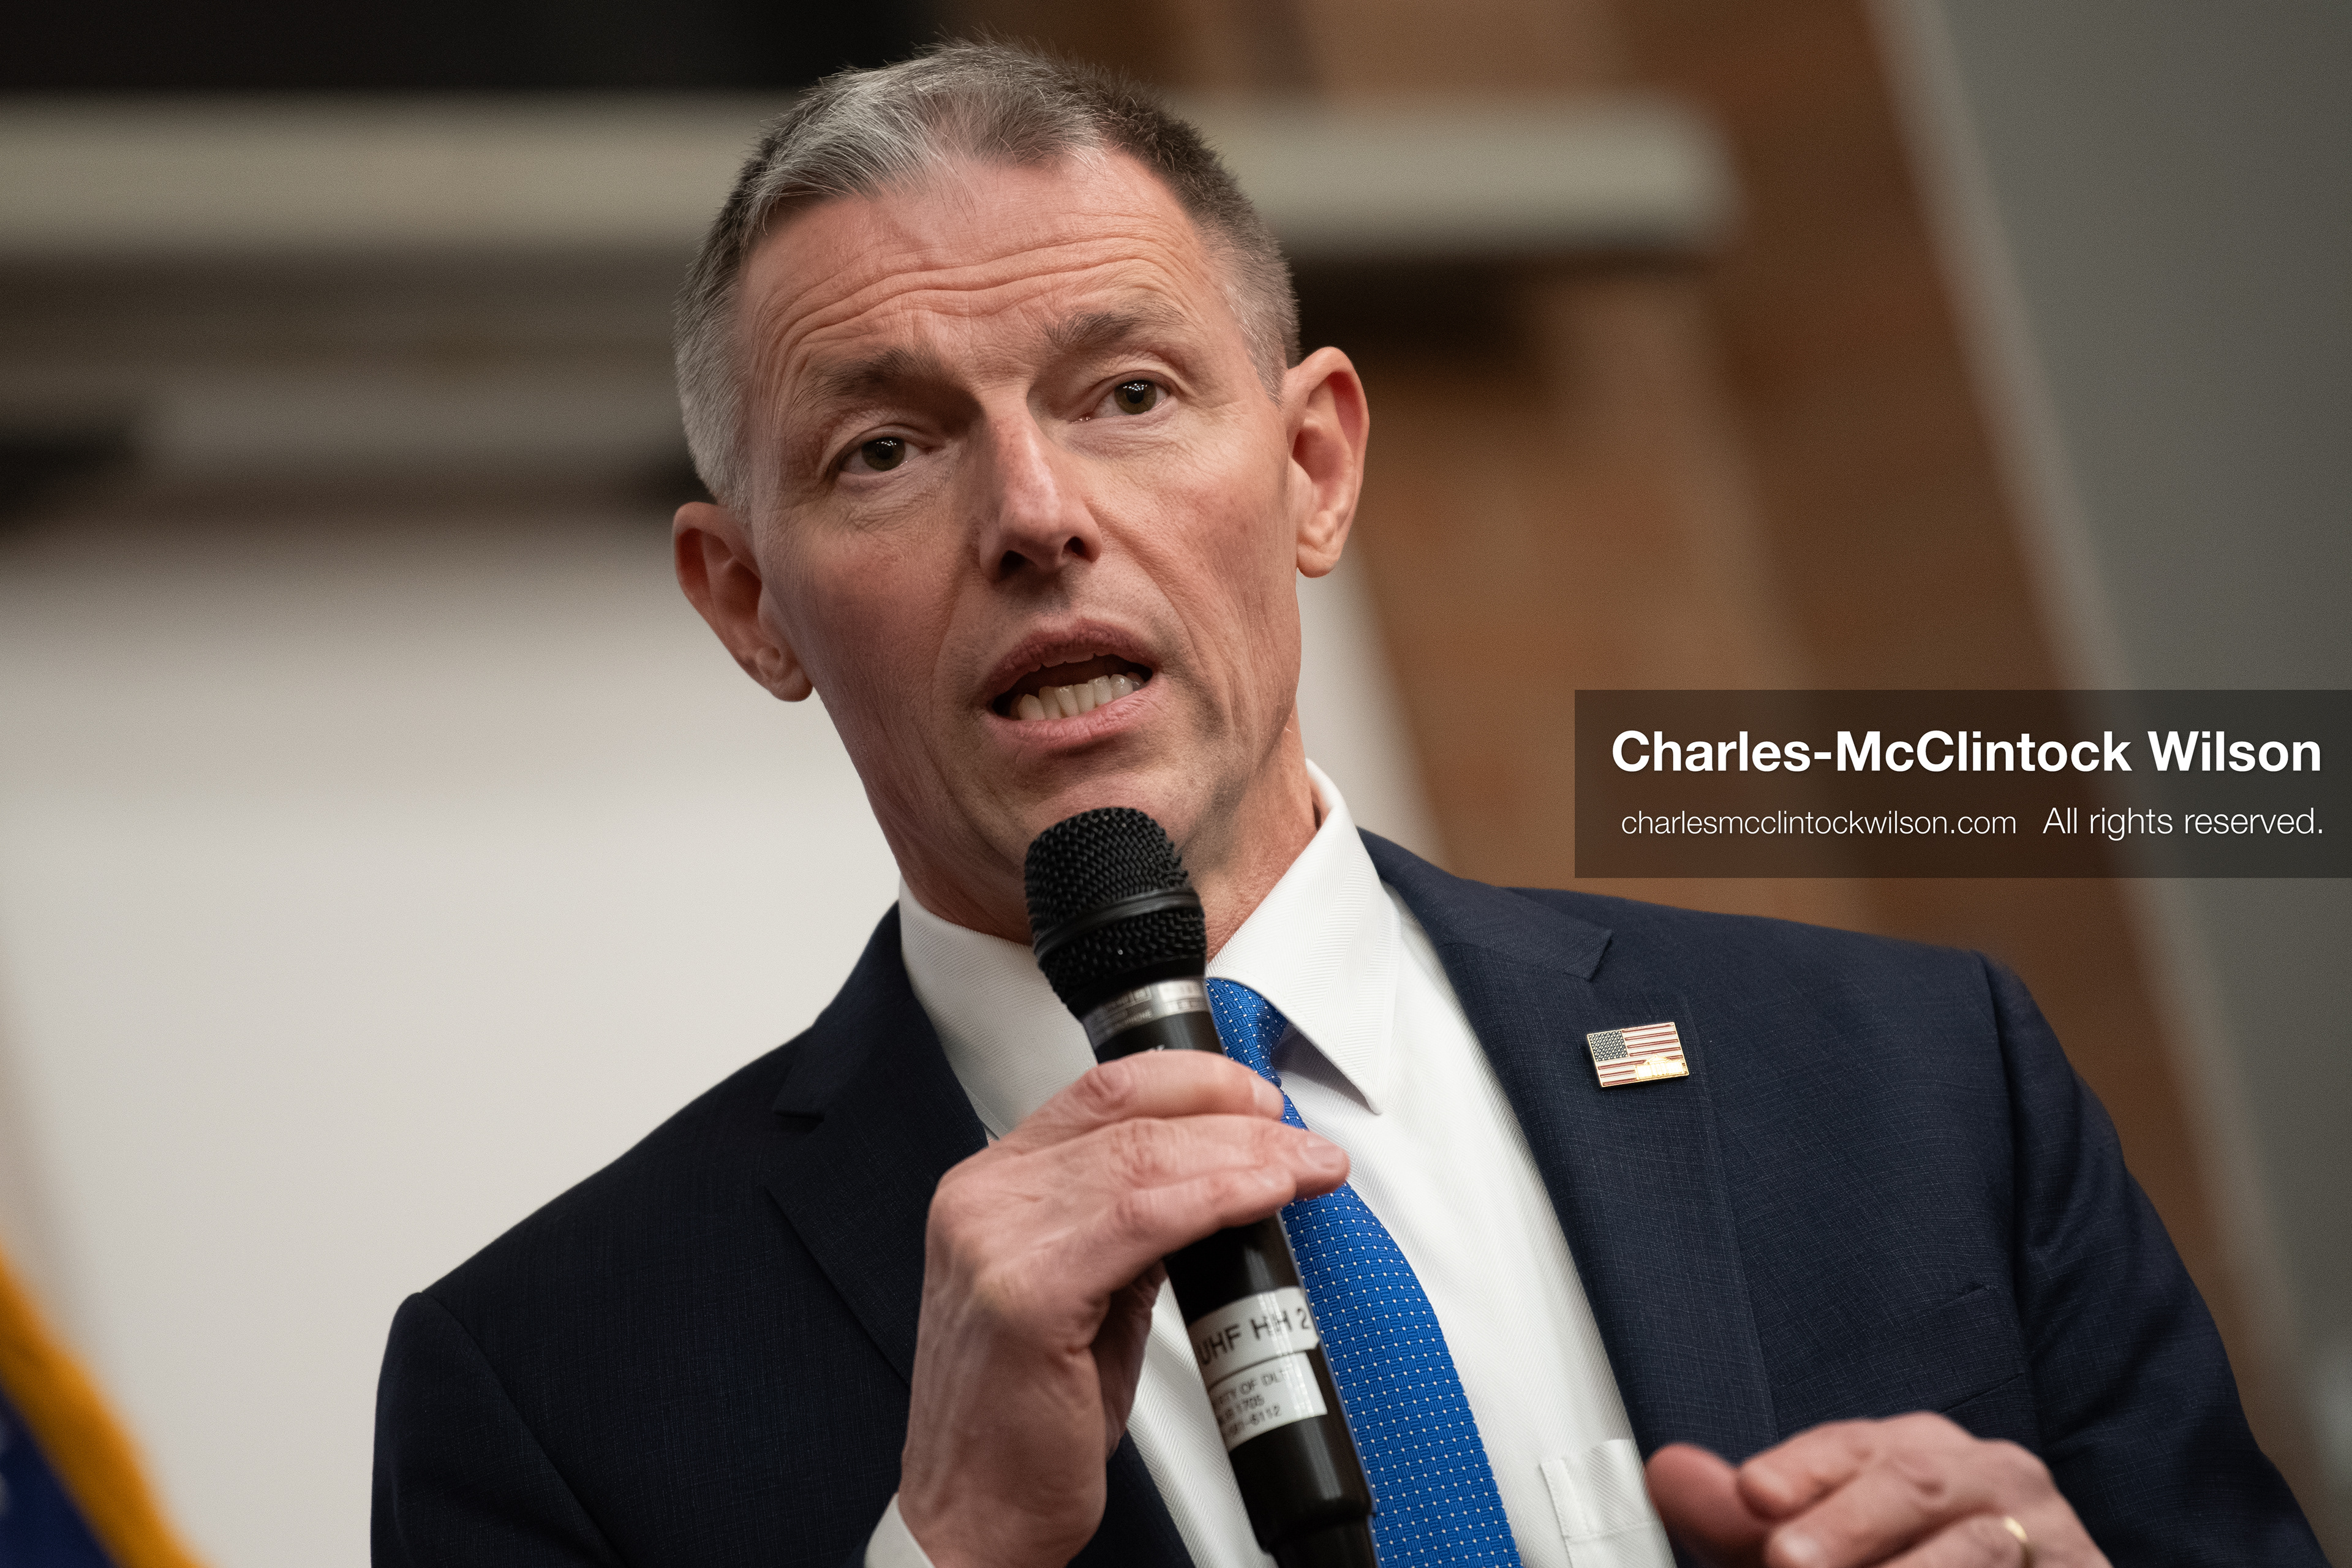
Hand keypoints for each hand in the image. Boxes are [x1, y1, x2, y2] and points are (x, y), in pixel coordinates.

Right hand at [897, 1050, 1348, 1567]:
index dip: (1194, 1082)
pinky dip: (1216, 1199)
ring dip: (1243, 1155)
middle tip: (1302, 1141)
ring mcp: (995, 1240)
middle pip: (1129, 1117)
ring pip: (1142, 1159)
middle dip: (1235, 1118)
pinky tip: (1262, 1196)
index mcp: (988, 1188)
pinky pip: (1141, 1221)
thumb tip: (1210, 1184)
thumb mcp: (1081, 1298)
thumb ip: (1129, 1229)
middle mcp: (983, 1200)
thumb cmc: (1022, 1424)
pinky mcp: (1026, 1293)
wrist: (974, 1518)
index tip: (1258, 1100)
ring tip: (1304, 1168)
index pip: (1100, 1093)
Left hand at [1646, 1413, 2109, 1567]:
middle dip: (1850, 1525)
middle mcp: (1988, 1478)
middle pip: (1915, 1484)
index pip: (1852, 1446)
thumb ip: (1742, 1525)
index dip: (1802, 1470)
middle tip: (1788, 1561)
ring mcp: (2046, 1536)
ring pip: (1979, 1549)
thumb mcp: (1819, 1554)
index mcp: (1918, 1453)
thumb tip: (1666, 1473)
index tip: (1754, 1495)